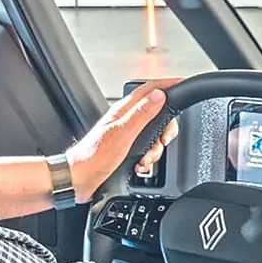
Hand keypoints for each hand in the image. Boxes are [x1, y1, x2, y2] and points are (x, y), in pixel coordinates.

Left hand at [66, 78, 180, 199]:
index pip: (150, 89)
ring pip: (154, 134)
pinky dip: (148, 158)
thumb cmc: (93, 156)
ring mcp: (126, 133)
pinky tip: (140, 164)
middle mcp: (126, 119)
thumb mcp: (123, 133)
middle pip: (157, 113)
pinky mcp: (126, 148)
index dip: (168, 84)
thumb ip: (142, 113)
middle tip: (163, 140)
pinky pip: (147, 149)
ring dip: (155, 149)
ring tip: (145, 158)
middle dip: (165, 129)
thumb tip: (159, 95)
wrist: (79, 179)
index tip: (182, 84)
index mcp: (124, 110)